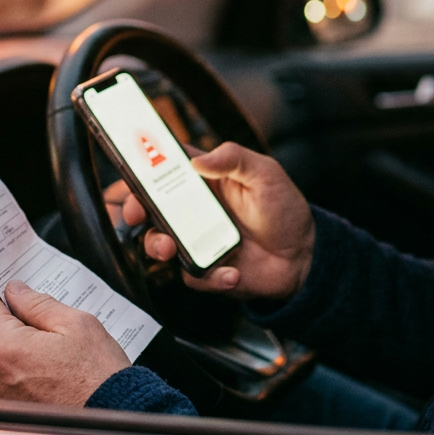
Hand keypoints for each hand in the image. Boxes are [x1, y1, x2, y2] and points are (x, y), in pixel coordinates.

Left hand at [0, 280, 129, 405]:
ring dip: (17, 342)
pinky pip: (5, 375)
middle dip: (11, 318)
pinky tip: (50, 363)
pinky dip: (21, 364)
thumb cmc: (98, 376)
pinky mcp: (7, 409)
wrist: (112, 415)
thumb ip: (38, 303)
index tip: (10, 284)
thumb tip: (16, 291)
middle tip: (44, 314)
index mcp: (6, 349)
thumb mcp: (76, 323)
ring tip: (53, 343)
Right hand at [104, 142, 314, 299]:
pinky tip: (232, 271)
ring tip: (170, 247)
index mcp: (204, 181)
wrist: (303, 256)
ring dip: (157, 244)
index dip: (141, 167)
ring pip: (157, 243)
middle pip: (148, 207)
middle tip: (136, 213)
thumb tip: (198, 159)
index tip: (130, 170)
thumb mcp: (265, 173)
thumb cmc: (284, 209)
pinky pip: (191, 276)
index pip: (163, 168)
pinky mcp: (204, 270)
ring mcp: (195, 241)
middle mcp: (193, 210)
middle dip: (134, 209)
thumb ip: (233, 158)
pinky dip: (208, 276)